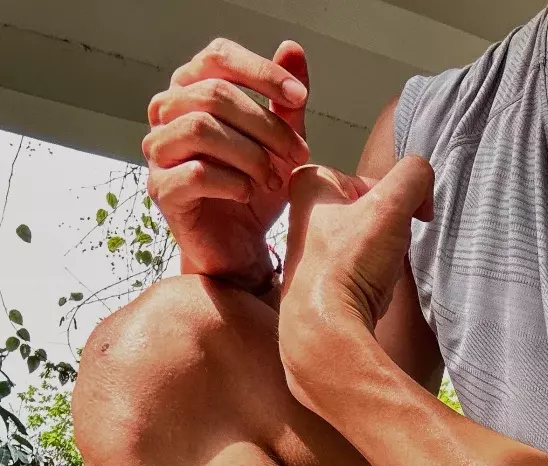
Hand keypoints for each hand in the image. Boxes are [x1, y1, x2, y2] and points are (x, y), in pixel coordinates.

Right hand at [144, 37, 310, 292]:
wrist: (240, 247)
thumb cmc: (254, 189)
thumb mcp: (279, 142)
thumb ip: (285, 101)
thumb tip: (292, 48)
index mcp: (191, 90)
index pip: (217, 57)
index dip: (260, 71)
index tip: (299, 96)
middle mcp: (167, 114)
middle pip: (213, 94)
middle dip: (266, 124)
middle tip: (299, 154)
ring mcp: (159, 151)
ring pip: (200, 128)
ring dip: (249, 154)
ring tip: (274, 179)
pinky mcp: (162, 190)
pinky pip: (195, 174)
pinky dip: (232, 182)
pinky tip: (250, 194)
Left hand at [278, 158, 433, 412]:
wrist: (326, 330)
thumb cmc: (346, 267)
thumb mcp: (390, 205)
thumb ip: (414, 176)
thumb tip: (423, 184)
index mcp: (308, 185)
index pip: (369, 178)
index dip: (391, 199)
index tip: (393, 219)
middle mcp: (301, 216)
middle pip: (368, 211)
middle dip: (387, 230)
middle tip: (383, 249)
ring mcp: (309, 254)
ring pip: (367, 242)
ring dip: (382, 257)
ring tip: (374, 274)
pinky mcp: (319, 286)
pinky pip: (360, 273)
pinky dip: (372, 281)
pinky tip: (369, 293)